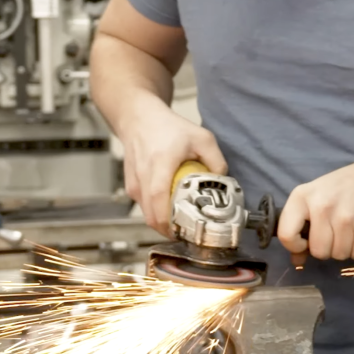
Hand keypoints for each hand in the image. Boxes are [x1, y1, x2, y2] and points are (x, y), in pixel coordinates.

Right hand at [119, 98, 226, 237]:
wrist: (139, 119)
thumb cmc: (169, 127)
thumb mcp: (202, 137)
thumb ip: (216, 160)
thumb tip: (222, 182)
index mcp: (160, 163)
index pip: (158, 197)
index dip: (168, 220)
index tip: (184, 231)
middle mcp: (143, 175)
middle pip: (150, 214)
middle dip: (169, 230)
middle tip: (189, 234)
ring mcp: (134, 183)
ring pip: (146, 214)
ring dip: (163, 223)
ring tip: (182, 223)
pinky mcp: (130, 187)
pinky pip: (144, 207)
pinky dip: (156, 213)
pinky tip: (171, 210)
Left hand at [276, 157, 353, 267]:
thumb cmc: (340, 188)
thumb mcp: (314, 198)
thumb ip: (300, 227)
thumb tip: (297, 260)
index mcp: (302, 196)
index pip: (286, 235)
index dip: (295, 246)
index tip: (305, 242)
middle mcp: (323, 205)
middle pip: (319, 251)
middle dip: (326, 249)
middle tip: (333, 234)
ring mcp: (346, 216)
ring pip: (339, 255)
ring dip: (344, 248)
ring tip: (349, 230)